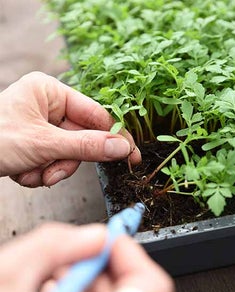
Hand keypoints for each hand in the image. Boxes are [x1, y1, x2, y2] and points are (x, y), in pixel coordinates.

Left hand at [0, 72, 140, 186]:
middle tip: (52, 172)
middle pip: (81, 138)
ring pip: (66, 154)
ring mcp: (36, 124)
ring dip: (50, 170)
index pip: (95, 115)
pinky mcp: (29, 143)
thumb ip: (87, 146)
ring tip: (30, 173)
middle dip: (65, 161)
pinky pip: (50, 161)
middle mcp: (44, 104)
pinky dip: (38, 172)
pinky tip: (21, 173)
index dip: (112, 138)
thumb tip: (123, 147)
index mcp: (49, 91)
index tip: (130, 157)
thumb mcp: (44, 144)